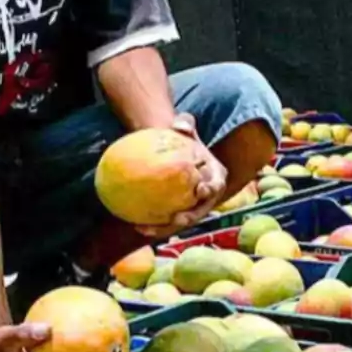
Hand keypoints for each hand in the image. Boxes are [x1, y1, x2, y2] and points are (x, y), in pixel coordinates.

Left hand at [136, 113, 228, 237]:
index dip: (211, 190)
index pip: (216, 186)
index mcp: (215, 178)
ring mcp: (192, 208)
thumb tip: (180, 125)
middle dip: (189, 218)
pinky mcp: (178, 214)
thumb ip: (185, 123)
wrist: (172, 151)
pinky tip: (136, 226)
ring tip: (147, 229)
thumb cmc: (180, 139)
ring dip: (166, 229)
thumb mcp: (184, 127)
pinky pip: (166, 222)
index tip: (200, 191)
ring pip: (181, 222)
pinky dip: (153, 226)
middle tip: (176, 219)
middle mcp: (206, 197)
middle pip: (199, 211)